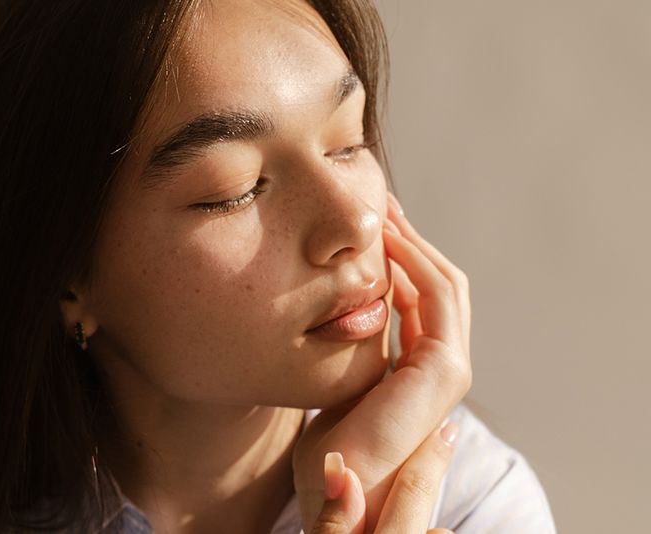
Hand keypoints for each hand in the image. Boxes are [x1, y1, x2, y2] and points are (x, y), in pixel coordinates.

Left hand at [294, 192, 471, 532]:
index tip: (375, 223)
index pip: (420, 294)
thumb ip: (356, 340)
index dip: (402, 255)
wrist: (338, 484)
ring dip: (415, 243)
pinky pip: (436, 297)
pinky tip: (388, 242)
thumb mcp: (343, 373)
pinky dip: (416, 263)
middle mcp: (442, 362)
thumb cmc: (332, 440)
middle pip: (438, 281)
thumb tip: (341, 301)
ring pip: (443, 282)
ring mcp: (449, 366)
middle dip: (412, 240)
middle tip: (383, 204)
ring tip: (385, 213)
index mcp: (420, 363)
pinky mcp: (445, 369)